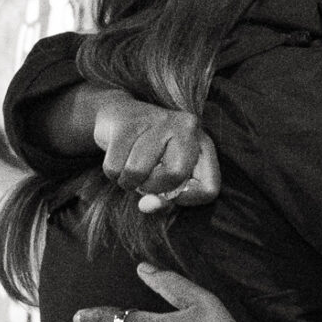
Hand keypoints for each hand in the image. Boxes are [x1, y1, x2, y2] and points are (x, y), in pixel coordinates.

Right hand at [89, 90, 221, 213]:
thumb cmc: (148, 156)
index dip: (187, 200)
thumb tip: (148, 205)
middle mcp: (186, 126)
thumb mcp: (165, 179)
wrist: (118, 116)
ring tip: (128, 168)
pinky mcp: (128, 122)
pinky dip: (112, 173)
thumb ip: (163, 200)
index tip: (171, 192)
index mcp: (203, 144)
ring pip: (137, 171)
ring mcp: (158, 120)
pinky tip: (118, 158)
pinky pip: (114, 166)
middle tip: (144, 179)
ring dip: (127, 181)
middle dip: (152, 187)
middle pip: (174, 176)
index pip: (209, 189)